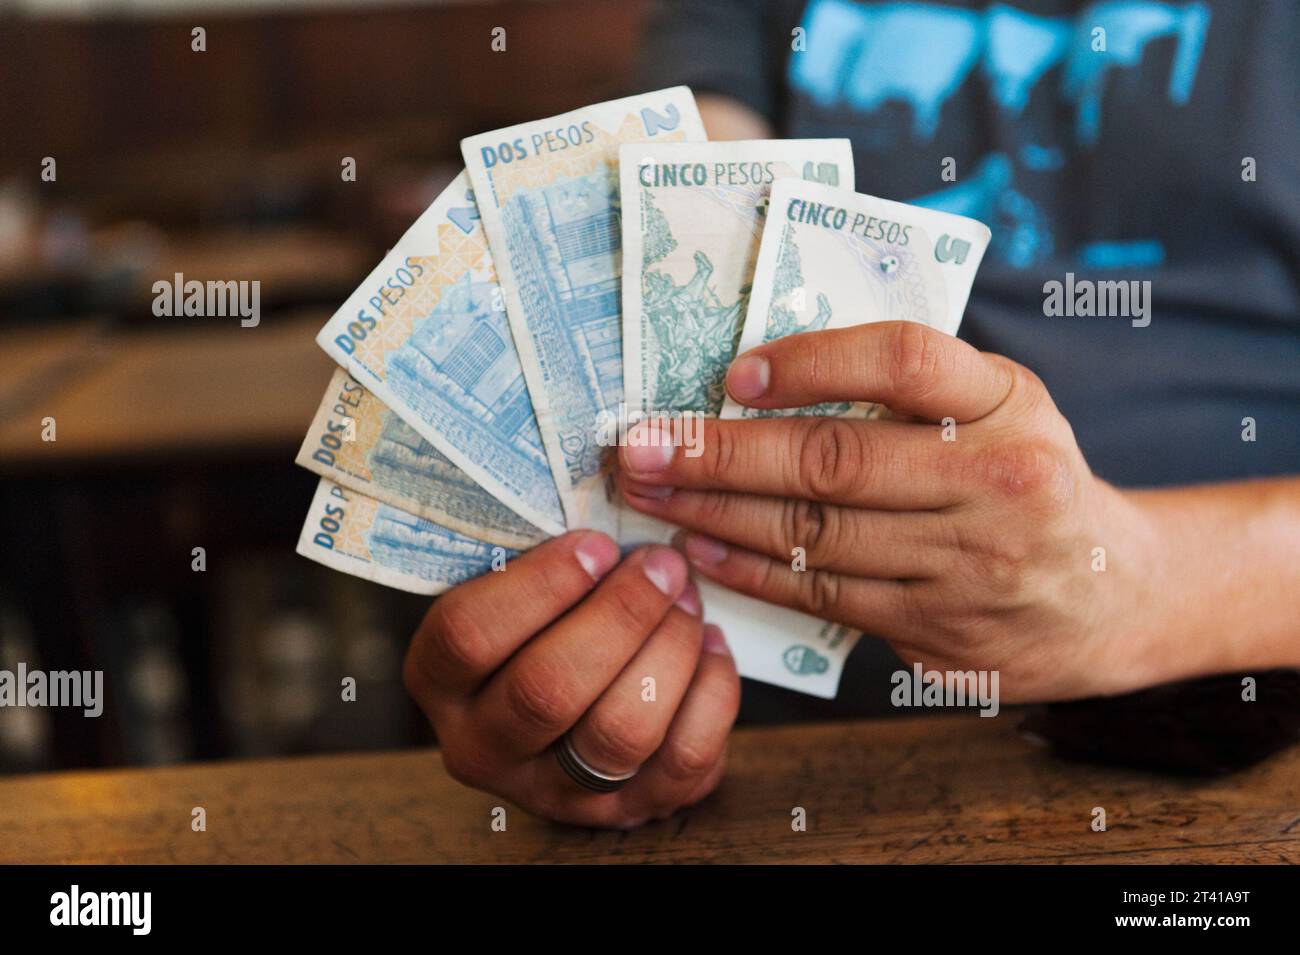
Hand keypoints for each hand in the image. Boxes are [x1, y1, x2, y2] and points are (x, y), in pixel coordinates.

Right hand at [403, 532, 739, 827]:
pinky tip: (712, 646)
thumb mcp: (518, 589)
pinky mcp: (626, 812)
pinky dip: (710, 696)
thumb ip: (544, 557)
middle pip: (547, 689)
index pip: (467, 636)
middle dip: (620, 616)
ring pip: (618, 732)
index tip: (597, 543)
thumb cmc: (545, 619)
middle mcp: (483, 745)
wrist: (576, 711)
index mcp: (438, 678)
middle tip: (663, 563)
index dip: (538, 585)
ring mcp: (554, 790)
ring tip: (688, 600)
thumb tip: (624, 479)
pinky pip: (681, 763)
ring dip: (668, 653)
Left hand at [617, 321, 1206, 702]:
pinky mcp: (941, 628)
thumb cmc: (1025, 473)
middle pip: (836, 460)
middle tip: (639, 445)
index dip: (810, 362)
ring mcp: (970, 564)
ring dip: (716, 513)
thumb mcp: (1000, 405)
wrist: (1112, 591)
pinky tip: (698, 549)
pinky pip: (826, 595)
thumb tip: (759, 376)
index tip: (733, 371)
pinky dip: (752, 571)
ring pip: (817, 535)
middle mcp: (997, 480)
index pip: (903, 360)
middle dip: (720, 453)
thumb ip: (911, 387)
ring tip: (649, 494)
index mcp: (1009, 401)